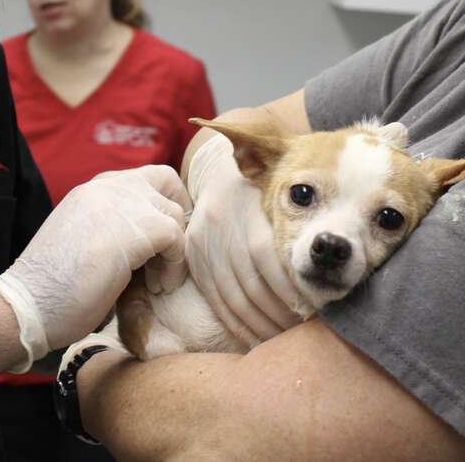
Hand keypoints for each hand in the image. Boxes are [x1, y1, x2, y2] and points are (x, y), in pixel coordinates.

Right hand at [0, 165, 189, 370]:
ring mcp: (122, 202)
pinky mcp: (138, 228)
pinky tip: (157, 288)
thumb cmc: (52, 286)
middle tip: (168, 252)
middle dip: (176, 215)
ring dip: (173, 249)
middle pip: (165, 180)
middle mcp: (107, 187)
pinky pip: (176, 237)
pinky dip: (173, 266)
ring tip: (155, 281)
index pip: (140, 178)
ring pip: (174, 212)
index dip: (157, 205)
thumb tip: (145, 243)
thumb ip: (110, 227)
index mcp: (91, 190)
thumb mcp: (82, 240)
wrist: (30, 301)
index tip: (156, 241)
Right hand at [185, 134, 301, 347]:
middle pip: (251, 285)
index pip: (267, 258)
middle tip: (304, 335)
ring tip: (284, 342)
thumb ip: (297, 232)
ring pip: (234, 299)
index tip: (315, 311)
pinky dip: (237, 326)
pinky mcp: (193, 259)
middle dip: (280, 316)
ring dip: (261, 327)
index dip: (291, 290)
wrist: (219, 176)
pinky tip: (257, 339)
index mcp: (245, 209)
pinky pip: (216, 302)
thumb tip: (325, 281)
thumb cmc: (264, 192)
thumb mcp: (280, 198)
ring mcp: (203, 244)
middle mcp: (220, 226)